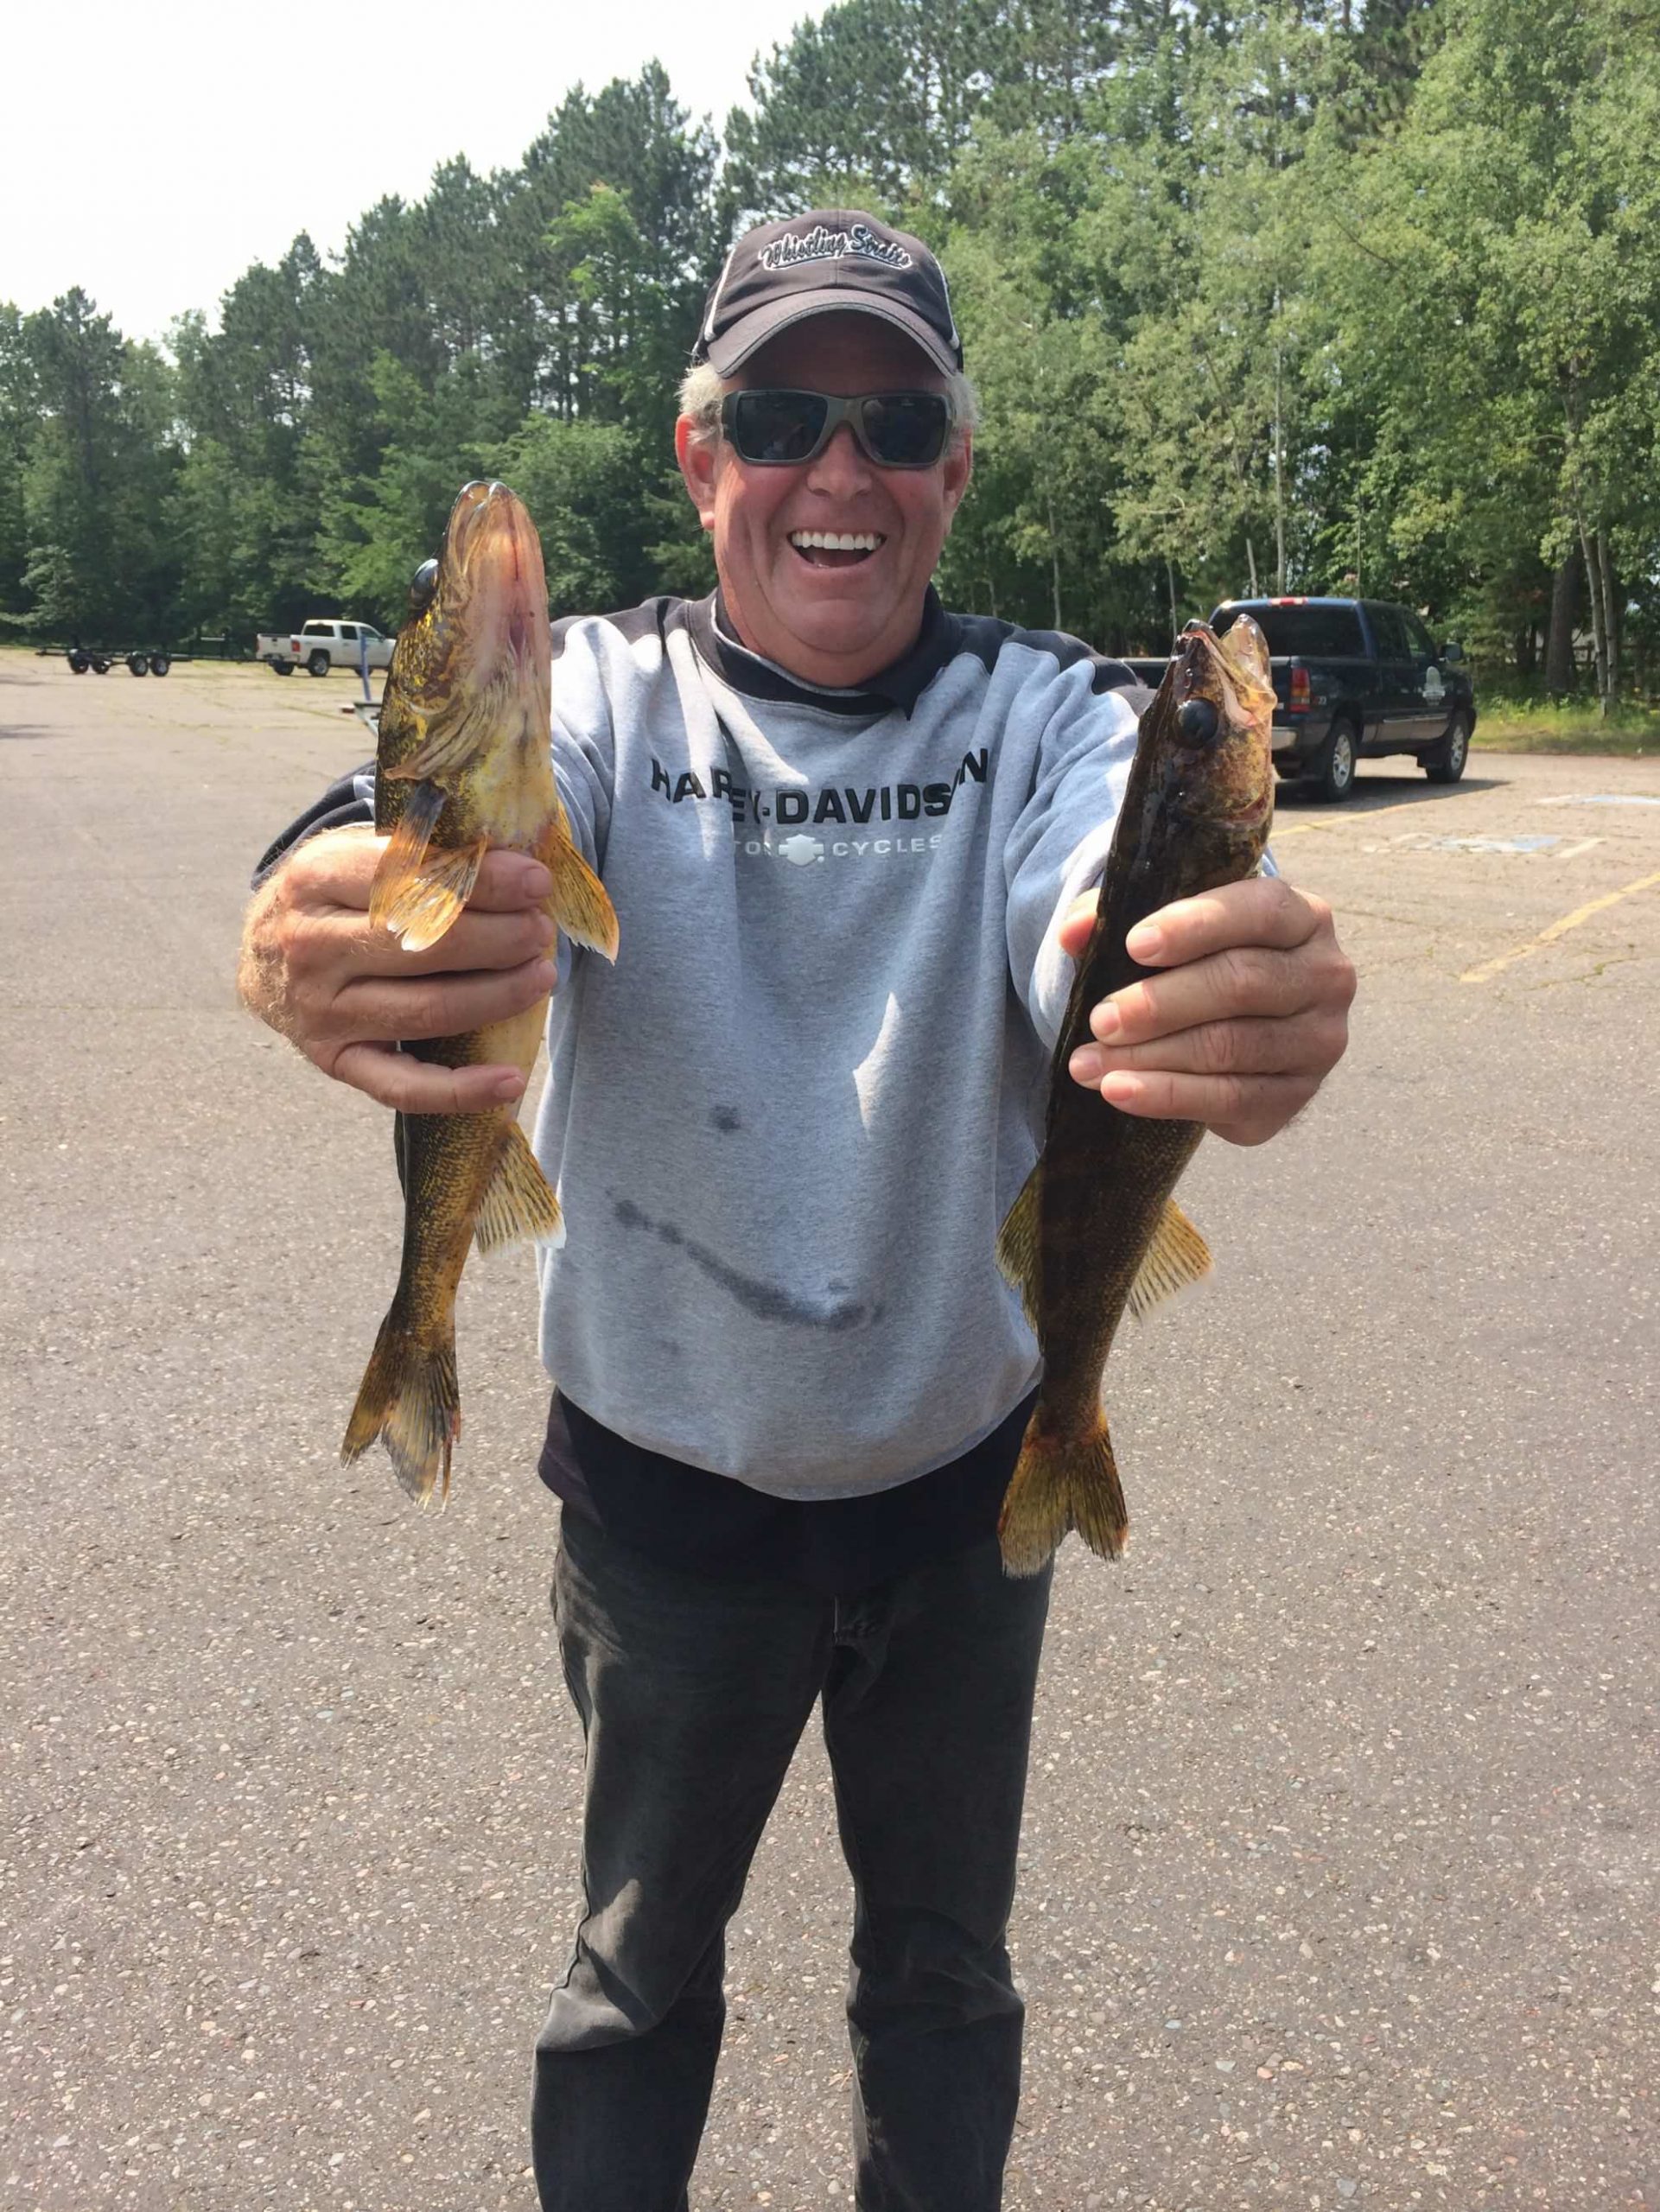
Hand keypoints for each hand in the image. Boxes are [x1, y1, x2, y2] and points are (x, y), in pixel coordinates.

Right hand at [236, 825, 558, 1112]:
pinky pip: (403, 1086)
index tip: (536, 882)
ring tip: (541, 975)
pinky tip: (511, 1079)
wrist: (261, 957)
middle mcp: (310, 945)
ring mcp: (320, 1010)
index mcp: (315, 878)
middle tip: (539, 930)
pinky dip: (462, 1089)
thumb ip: (424, 854)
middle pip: (427, 945)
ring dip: (499, 995)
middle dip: (501, 938)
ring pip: (428, 1010)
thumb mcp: (359, 855)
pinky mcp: (334, 1060)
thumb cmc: (337, 898)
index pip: (411, 877)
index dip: (483, 881)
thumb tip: (518, 864)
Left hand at [1060, 876, 1354, 1146]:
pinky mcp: (1297, 1096)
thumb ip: (1118, 918)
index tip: (1133, 944)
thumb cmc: (1195, 962)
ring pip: (1231, 1047)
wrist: (1229, 1025)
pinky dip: (1168, 1096)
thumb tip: (1073, 932)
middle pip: (1242, 984)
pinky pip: (1231, 1098)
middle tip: (1100, 1019)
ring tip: (1088, 1063)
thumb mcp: (1165, 928)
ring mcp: (1319, 1040)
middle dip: (1161, 1004)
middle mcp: (1325, 976)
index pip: (1260, 912)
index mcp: (1303, 917)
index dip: (1196, 926)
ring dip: (1151, 1057)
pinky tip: (1119, 1091)